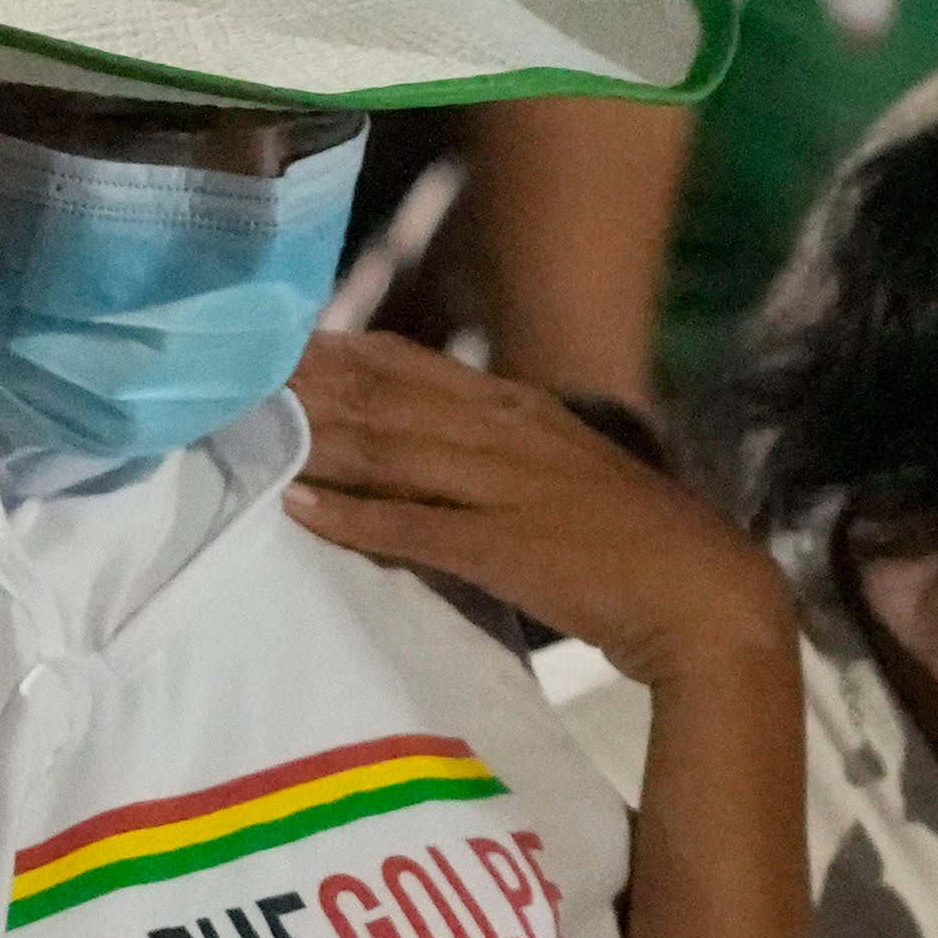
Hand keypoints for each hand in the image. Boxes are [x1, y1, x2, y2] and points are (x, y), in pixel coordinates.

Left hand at [282, 335, 780, 680]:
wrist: (704, 594)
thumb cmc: (636, 545)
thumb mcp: (562, 476)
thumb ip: (500, 459)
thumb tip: (433, 457)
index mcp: (521, 411)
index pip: (414, 366)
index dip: (342, 353)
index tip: (280, 343)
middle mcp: (506, 433)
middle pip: (386, 397)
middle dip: (307, 384)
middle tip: (233, 373)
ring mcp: (503, 487)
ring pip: (389, 449)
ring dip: (315, 437)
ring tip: (249, 426)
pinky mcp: (503, 547)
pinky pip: (413, 527)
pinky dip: (354, 517)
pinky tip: (302, 508)